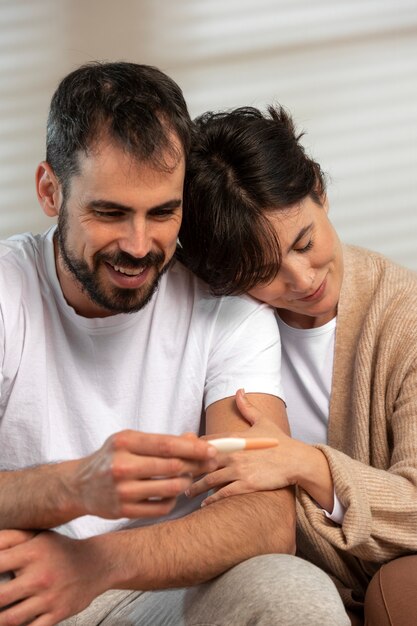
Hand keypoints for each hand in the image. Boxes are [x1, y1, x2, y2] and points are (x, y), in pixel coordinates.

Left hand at [0, 530, 102, 625]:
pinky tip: (11, 624)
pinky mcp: (57, 614)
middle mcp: (40, 576)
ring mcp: (49, 597)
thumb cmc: (61, 550)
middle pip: (0, 597)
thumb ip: (10, 539)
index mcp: (32, 553)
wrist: (97, 563)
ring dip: (0, 620)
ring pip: (10, 619)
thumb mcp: (38, 537)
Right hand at [69, 430, 217, 518]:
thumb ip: (161, 441)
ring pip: (170, 489)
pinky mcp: (123, 511)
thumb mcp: (131, 441)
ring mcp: (122, 490)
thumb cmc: (111, 457)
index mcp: (124, 442)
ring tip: (187, 478)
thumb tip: (194, 440)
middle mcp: (121, 465)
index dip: (194, 449)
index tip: (212, 451)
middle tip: (209, 464)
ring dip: (185, 483)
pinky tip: (171, 493)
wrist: (79, 485)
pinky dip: (173, 500)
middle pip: (172, 467)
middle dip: (196, 465)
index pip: (167, 445)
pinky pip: (161, 507)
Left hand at [187, 389, 302, 505]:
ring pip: (209, 479)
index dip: (190, 448)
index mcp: (234, 437)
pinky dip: (211, 499)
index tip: (179, 453)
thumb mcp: (262, 421)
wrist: (296, 460)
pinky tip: (204, 504)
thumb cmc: (279, 442)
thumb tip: (239, 390)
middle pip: (202, 461)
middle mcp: (233, 453)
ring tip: (187, 491)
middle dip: (188, 469)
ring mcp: (239, 469)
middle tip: (176, 475)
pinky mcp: (247, 484)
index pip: (205, 442)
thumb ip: (247, 407)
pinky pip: (223, 493)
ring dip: (196, 487)